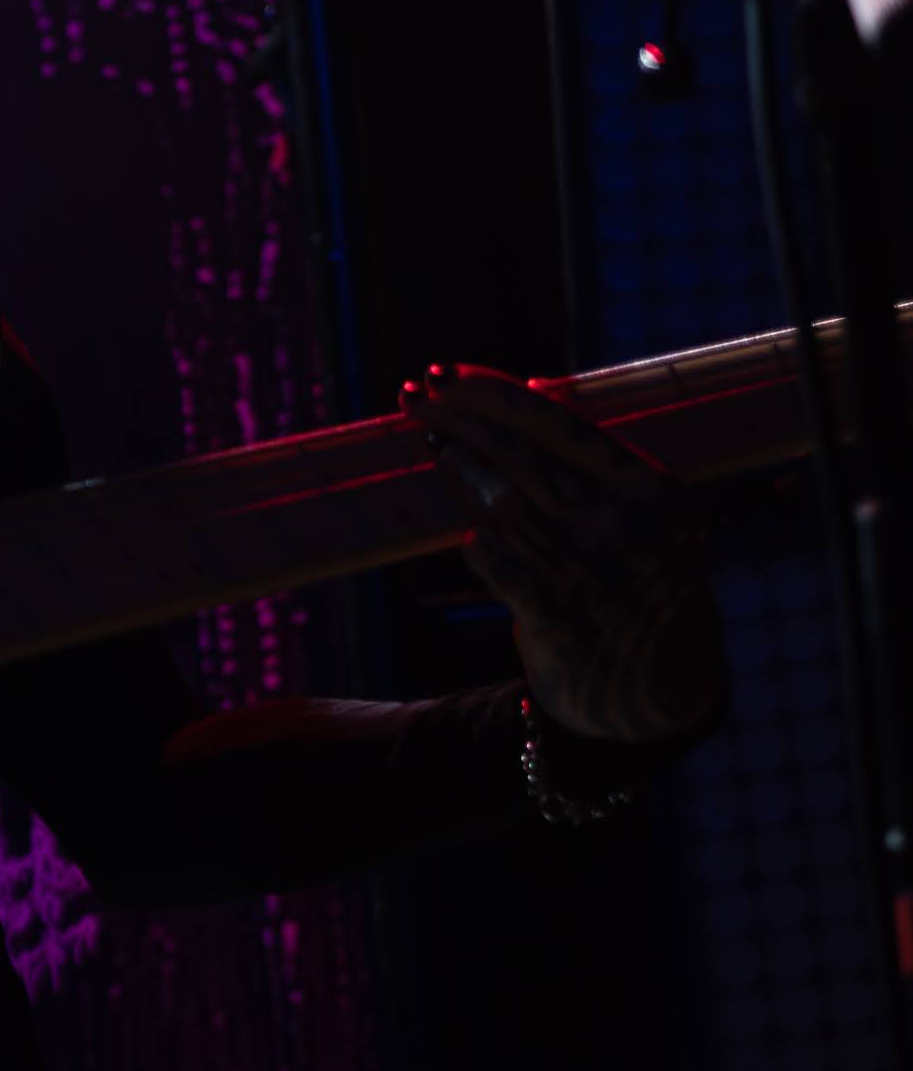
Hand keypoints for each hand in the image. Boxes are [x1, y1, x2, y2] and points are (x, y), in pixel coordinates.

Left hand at [400, 363, 727, 744]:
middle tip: (410, 395)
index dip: (488, 394)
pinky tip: (475, 540)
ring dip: (460, 473)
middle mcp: (623, 527)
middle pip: (518, 456)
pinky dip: (478, 546)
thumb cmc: (641, 582)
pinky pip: (494, 563)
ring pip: (497, 505)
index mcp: (651, 491)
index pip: (555, 423)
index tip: (439, 374)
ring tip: (442, 452)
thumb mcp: (642, 515)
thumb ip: (588, 457)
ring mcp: (590, 574)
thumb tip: (530, 382)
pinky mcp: (557, 620)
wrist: (659, 696)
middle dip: (456, 419)